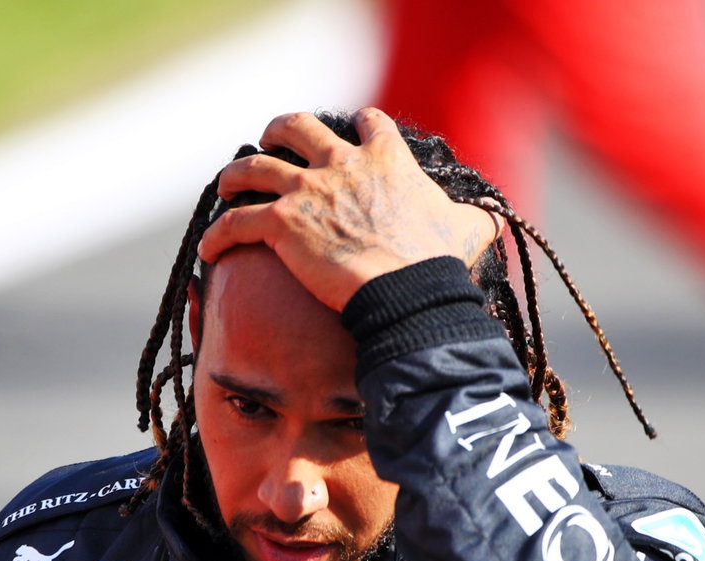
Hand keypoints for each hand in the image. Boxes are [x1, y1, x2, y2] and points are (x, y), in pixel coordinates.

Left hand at [197, 108, 501, 310]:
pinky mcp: (282, 224)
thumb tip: (497, 217)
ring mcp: (307, 191)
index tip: (347, 134)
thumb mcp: (470, 229)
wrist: (406, 293)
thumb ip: (477, 216)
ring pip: (253, 167)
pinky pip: (235, 222)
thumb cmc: (438, 264)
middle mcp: (342, 164)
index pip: (368, 123)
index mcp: (386, 159)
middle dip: (278, 132)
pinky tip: (207, 248)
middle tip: (269, 144)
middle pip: (296, 128)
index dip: (356, 126)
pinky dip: (217, 234)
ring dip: (235, 175)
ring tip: (227, 187)